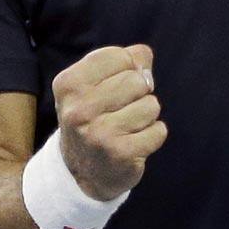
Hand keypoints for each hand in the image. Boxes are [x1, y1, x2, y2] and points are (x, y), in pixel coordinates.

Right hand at [52, 45, 165, 200]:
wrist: (81, 173)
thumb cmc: (94, 117)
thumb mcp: (95, 84)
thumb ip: (124, 60)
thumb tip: (144, 56)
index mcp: (69, 84)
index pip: (119, 57)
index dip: (128, 68)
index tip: (115, 86)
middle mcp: (79, 109)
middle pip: (137, 81)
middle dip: (139, 93)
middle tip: (121, 110)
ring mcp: (98, 134)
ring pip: (151, 105)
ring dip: (146, 116)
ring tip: (126, 127)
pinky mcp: (120, 154)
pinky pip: (159, 130)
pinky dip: (153, 136)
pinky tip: (134, 143)